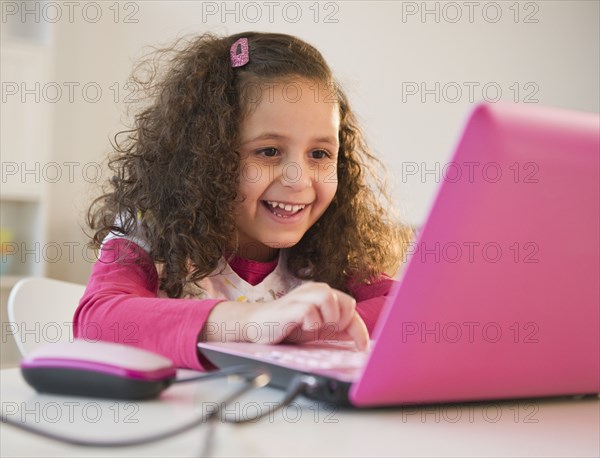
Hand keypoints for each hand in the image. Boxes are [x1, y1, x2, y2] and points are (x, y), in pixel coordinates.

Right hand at [203, 282, 368, 350]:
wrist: (256, 326)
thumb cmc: (287, 326)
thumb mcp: (317, 329)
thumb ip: (337, 329)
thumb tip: (359, 338)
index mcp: (323, 294)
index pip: (351, 307)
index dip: (359, 329)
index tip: (362, 347)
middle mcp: (314, 290)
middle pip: (346, 301)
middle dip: (343, 322)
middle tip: (330, 333)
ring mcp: (300, 296)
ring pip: (329, 298)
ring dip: (329, 319)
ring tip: (317, 329)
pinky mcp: (289, 307)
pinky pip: (309, 310)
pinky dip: (312, 323)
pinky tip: (303, 328)